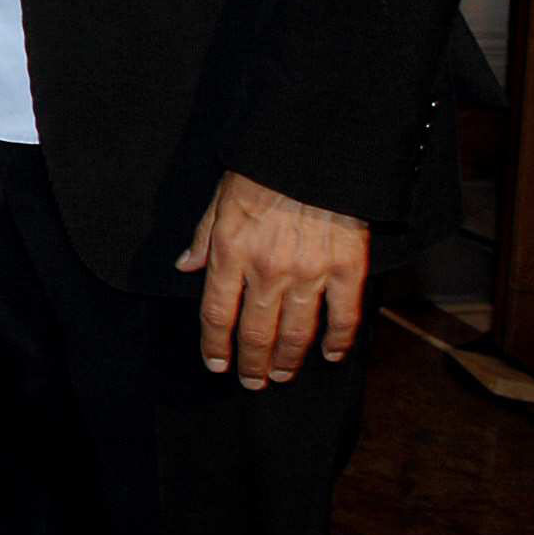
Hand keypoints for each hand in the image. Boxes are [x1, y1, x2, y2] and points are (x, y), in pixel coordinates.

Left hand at [176, 169, 370, 387]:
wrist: (314, 152)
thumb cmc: (262, 172)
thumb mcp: (219, 199)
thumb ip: (203, 238)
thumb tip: (185, 267)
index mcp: (230, 252)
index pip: (216, 313)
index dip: (215, 344)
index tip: (217, 363)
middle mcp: (267, 270)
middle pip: (255, 332)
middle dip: (251, 363)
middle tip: (252, 381)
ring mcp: (309, 273)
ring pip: (296, 332)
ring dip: (287, 359)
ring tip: (281, 374)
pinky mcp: (347, 269)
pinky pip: (343, 316)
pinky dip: (337, 341)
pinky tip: (330, 355)